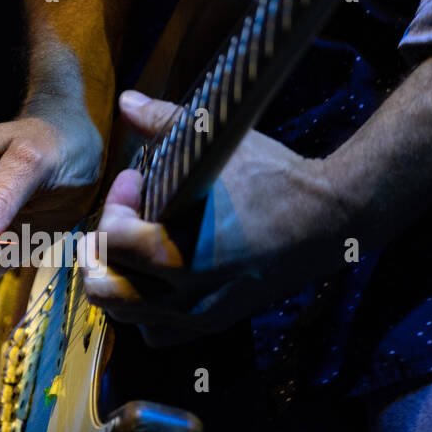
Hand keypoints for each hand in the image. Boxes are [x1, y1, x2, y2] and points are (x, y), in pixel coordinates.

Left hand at [84, 91, 346, 344]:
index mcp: (177, 250)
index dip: (113, 203)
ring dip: (120, 279)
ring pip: (124, 313)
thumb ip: (163, 122)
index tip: (137, 181)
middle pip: (103, 287)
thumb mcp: (217, 144)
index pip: (108, 239)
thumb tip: (126, 100)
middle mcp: (184, 292)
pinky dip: (145, 309)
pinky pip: (155, 332)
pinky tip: (157, 279)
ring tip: (137, 246)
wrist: (330, 220)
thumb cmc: (275, 178)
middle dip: (101, 251)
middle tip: (119, 222)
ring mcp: (198, 313)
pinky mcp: (214, 322)